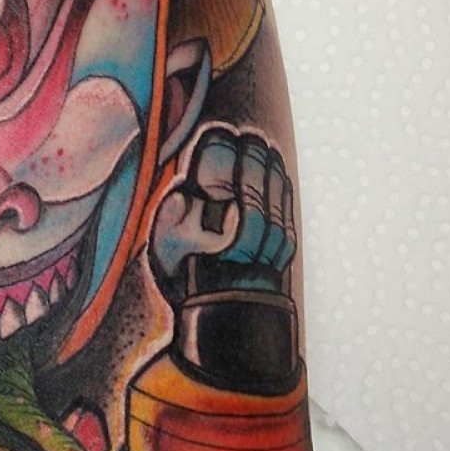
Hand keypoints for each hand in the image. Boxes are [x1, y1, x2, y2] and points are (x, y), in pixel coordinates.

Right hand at [150, 125, 295, 299]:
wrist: (221, 317)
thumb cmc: (185, 274)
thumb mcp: (164, 242)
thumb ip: (175, 209)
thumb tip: (192, 187)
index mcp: (207, 221)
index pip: (216, 170)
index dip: (217, 147)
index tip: (217, 134)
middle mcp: (243, 227)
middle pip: (248, 174)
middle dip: (246, 150)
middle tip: (240, 135)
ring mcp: (269, 237)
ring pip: (270, 187)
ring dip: (266, 162)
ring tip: (258, 145)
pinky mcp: (284, 245)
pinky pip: (285, 203)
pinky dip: (281, 183)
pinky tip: (276, 171)